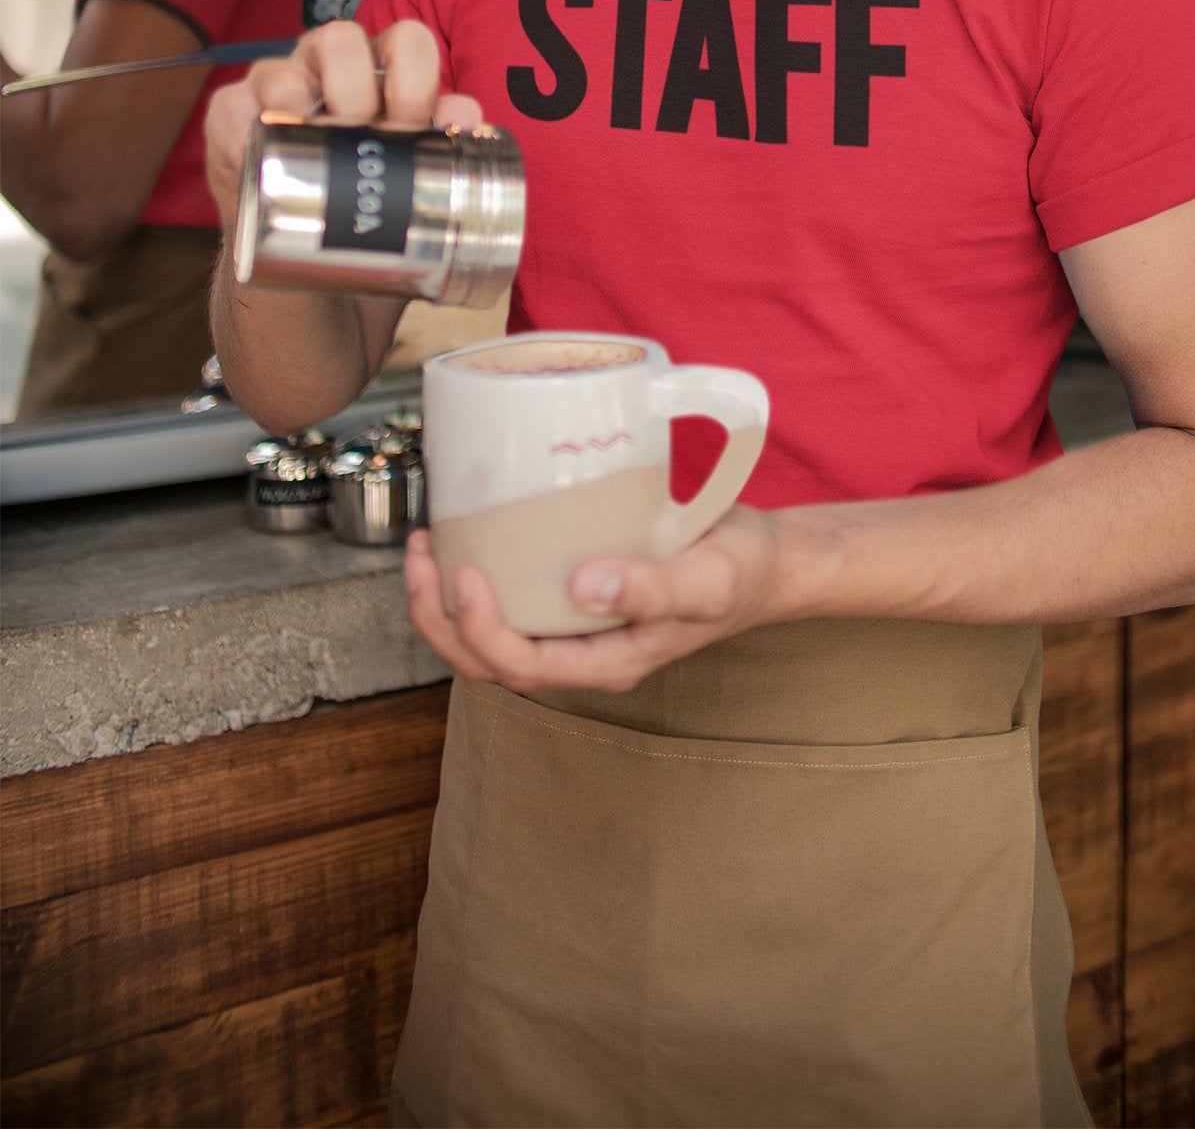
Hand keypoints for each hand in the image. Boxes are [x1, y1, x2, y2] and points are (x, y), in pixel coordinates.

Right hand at [204, 17, 481, 229]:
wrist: (308, 269)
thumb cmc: (366, 203)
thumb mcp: (408, 176)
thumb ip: (442, 146)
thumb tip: (468, 117)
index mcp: (381, 72)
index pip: (404, 40)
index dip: (413, 71)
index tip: (411, 118)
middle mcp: (326, 66)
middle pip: (340, 40)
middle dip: (356, 86)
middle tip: (360, 131)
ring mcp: (273, 86)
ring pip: (282, 70)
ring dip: (298, 100)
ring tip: (309, 132)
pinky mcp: (230, 115)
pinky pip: (234, 108)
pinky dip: (249, 126)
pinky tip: (260, 143)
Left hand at [402, 508, 782, 693]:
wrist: (764, 562)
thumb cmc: (739, 573)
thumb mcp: (705, 580)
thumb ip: (651, 588)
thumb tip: (583, 587)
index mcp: (607, 663)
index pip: (522, 666)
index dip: (481, 628)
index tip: (466, 573)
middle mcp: (582, 653)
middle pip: (489, 661)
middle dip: (439, 618)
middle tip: (420, 558)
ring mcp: (576, 628)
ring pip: (490, 636)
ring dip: (444, 602)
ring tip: (424, 548)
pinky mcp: (574, 596)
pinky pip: (511, 603)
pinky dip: (475, 580)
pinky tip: (466, 538)